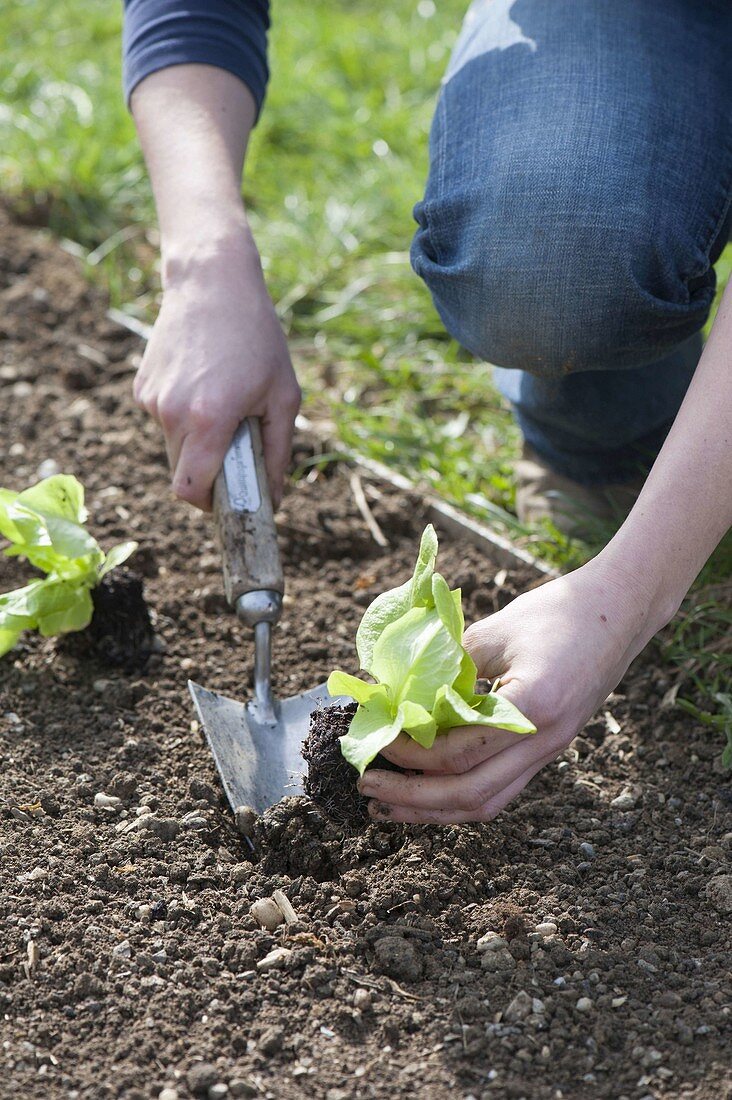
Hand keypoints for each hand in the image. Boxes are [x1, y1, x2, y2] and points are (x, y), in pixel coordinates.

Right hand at [133, 230, 300, 510]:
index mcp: (209, 420)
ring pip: (172, 446)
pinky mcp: (142, 386)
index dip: (206, 505)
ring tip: (223, 401)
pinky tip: (203, 382)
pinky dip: (183, 416)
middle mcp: (173, 413)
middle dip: (207, 473)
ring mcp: (153, 399)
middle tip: (236, 448)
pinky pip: (164, 419)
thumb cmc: (257, 337)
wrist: (212, 281)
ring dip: (197, 441)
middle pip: (182, 472)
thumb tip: (274, 499)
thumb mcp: (284, 396)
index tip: (225, 501)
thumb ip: (278, 453)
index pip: (190, 490)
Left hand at [358, 558, 660, 821]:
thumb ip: (449, 663)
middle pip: (472, 793)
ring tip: (388, 807)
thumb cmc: (559, 612)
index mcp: (534, 706)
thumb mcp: (497, 629)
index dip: (411, 751)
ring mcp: (550, 751)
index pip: (461, 751)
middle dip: (412, 798)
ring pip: (488, 803)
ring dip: (434, 810)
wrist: (620, 611)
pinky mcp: (547, 749)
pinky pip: (501, 789)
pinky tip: (428, 790)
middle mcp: (545, 740)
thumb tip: (393, 689)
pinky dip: (459, 797)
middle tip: (367, 787)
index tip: (376, 738)